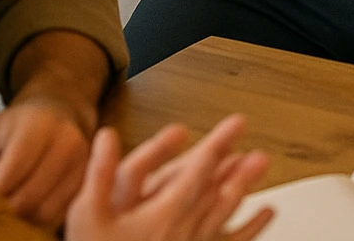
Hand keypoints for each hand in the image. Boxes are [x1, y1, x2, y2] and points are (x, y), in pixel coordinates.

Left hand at [0, 96, 90, 226]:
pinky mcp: (87, 182)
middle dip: (4, 208)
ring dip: (22, 217)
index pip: (10, 173)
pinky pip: (59, 216)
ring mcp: (82, 162)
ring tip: (10, 205)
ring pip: (44, 212)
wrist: (60, 111)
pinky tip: (29, 206)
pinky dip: (39, 219)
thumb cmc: (14, 128)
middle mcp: (66, 140)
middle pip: (27, 197)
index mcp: (37, 124)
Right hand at [64, 114, 272, 240]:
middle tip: (260, 149)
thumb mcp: (87, 215)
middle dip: (240, 167)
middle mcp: (184, 231)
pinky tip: (266, 214)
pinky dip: (250, 230)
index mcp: (164, 214)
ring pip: (225, 214)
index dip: (219, 144)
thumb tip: (107, 137)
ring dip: (245, 189)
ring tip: (262, 167)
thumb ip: (100, 175)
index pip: (199, 171)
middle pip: (219, 192)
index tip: (238, 123)